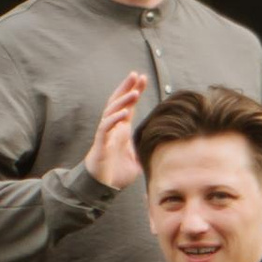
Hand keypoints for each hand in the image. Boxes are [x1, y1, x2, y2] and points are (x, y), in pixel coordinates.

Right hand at [82, 73, 146, 191]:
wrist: (101, 187)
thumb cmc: (116, 173)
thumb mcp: (137, 160)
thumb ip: (145, 151)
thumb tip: (160, 148)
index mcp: (121, 129)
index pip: (128, 105)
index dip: (134, 90)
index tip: (143, 78)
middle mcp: (113, 128)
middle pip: (117, 102)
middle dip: (126, 87)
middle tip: (136, 75)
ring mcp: (106, 134)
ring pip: (111, 111)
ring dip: (122, 101)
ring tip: (134, 92)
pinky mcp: (101, 144)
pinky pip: (105, 128)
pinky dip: (114, 119)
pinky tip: (124, 113)